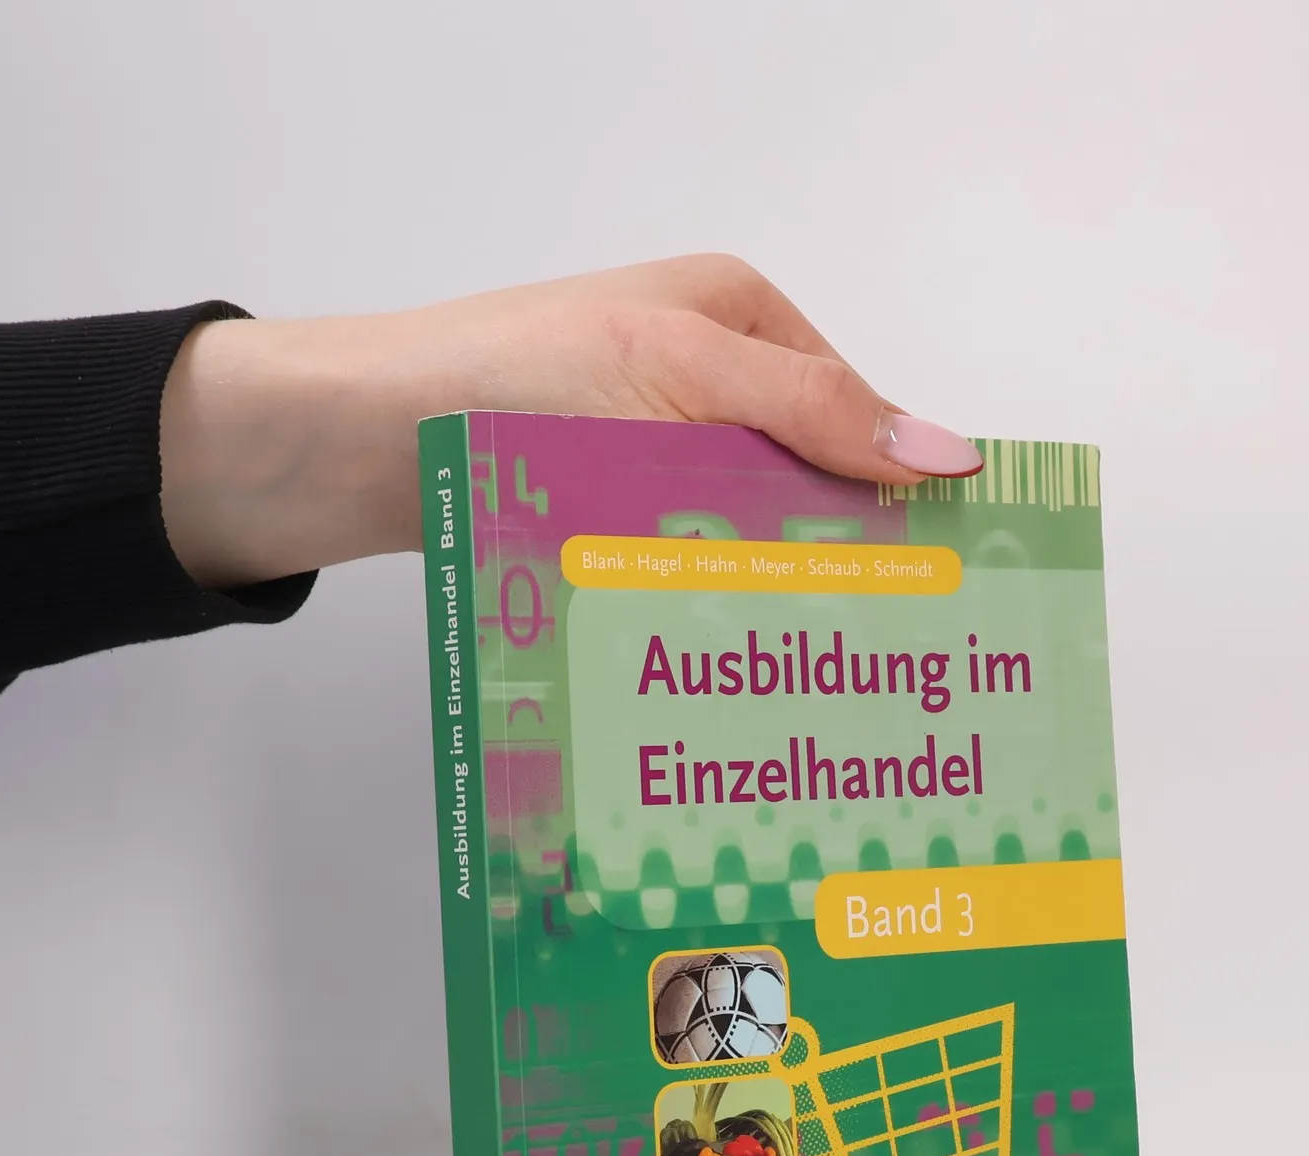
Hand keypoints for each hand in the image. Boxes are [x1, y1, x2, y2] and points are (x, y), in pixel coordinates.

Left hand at [159, 254, 983, 590]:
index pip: (861, 420)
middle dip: (837, 567)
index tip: (941, 593)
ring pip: (749, 539)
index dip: (902, 503)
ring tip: (815, 681)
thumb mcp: (680, 371)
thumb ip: (812, 412)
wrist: (361, 441)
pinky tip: (732, 666)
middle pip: (808, 488)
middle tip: (881, 662)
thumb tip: (948, 453)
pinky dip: (709, 610)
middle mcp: (707, 387)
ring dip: (770, 600)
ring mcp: (657, 455)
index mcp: (742, 321)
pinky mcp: (613, 518)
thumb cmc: (511, 378)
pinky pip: (689, 569)